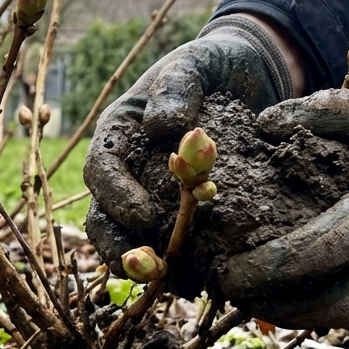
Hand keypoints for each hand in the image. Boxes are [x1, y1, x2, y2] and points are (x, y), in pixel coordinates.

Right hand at [84, 14, 298, 269]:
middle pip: (104, 218)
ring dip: (145, 268)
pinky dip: (177, 266)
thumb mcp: (194, 64)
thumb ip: (176, 87)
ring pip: (128, 241)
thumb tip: (161, 126)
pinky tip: (200, 282)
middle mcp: (125, 170)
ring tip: (173, 284)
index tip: (145, 216)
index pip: (102, 170)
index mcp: (118, 133)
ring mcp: (148, 194)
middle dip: (121, 248)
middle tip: (152, 268)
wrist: (246, 76)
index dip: (117, 197)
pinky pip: (167, 245)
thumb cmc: (211, 67)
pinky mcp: (177, 213)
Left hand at [218, 79, 348, 328]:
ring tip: (267, 296)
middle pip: (333, 309)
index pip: (315, 256)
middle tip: (236, 297)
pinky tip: (320, 289)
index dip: (263, 271)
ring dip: (311, 313)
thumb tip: (263, 124)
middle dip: (278, 310)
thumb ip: (325, 114)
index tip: (226, 272)